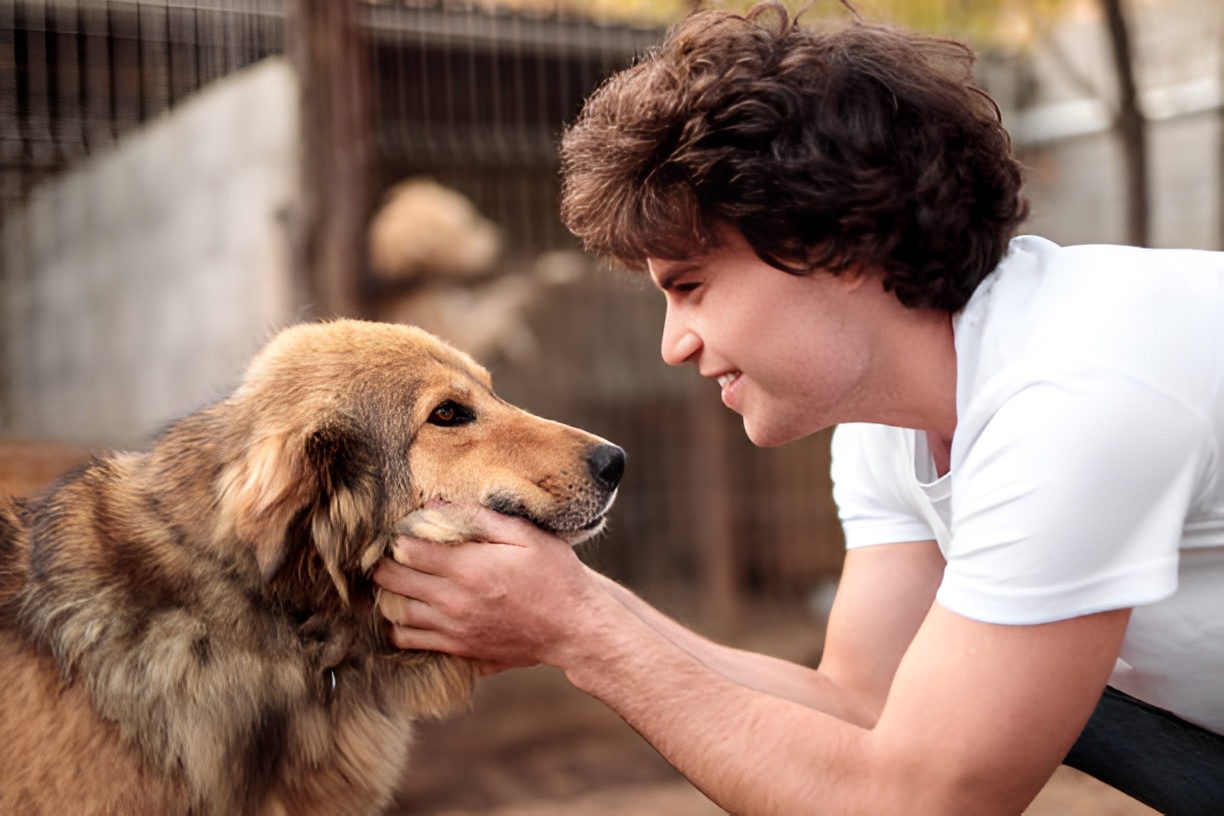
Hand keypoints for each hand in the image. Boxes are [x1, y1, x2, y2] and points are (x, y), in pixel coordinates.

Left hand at [373, 505, 606, 671]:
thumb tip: (435, 507)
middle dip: (384, 563)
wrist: (575, 628)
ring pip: (395, 612)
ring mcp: (454, 629)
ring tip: (397, 580)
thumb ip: (480, 519)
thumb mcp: (526, 535)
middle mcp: (454, 601)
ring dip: (388, 594)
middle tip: (390, 553)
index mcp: (469, 567)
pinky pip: (410, 641)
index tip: (401, 529)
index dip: (396, 536)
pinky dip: (399, 627)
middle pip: (392, 581)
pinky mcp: (459, 649)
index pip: (406, 549)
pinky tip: (409, 611)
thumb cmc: (555, 575)